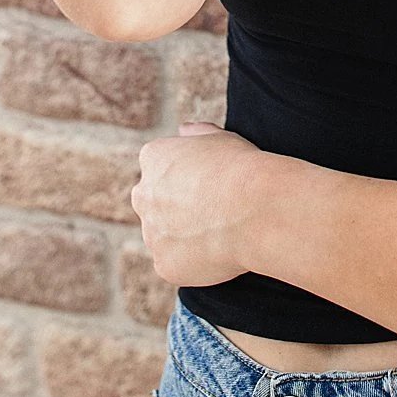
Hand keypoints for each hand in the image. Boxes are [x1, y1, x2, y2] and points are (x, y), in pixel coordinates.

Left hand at [129, 120, 270, 286]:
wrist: (253, 210)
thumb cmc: (242, 169)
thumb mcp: (221, 138)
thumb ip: (197, 135)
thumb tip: (184, 131)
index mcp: (154, 158)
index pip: (160, 166)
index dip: (187, 175)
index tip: (210, 182)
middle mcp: (143, 195)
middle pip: (154, 202)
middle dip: (176, 206)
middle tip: (214, 210)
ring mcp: (152, 233)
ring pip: (163, 235)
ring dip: (183, 235)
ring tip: (222, 232)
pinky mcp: (164, 265)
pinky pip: (175, 263)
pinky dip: (193, 261)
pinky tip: (219, 252)